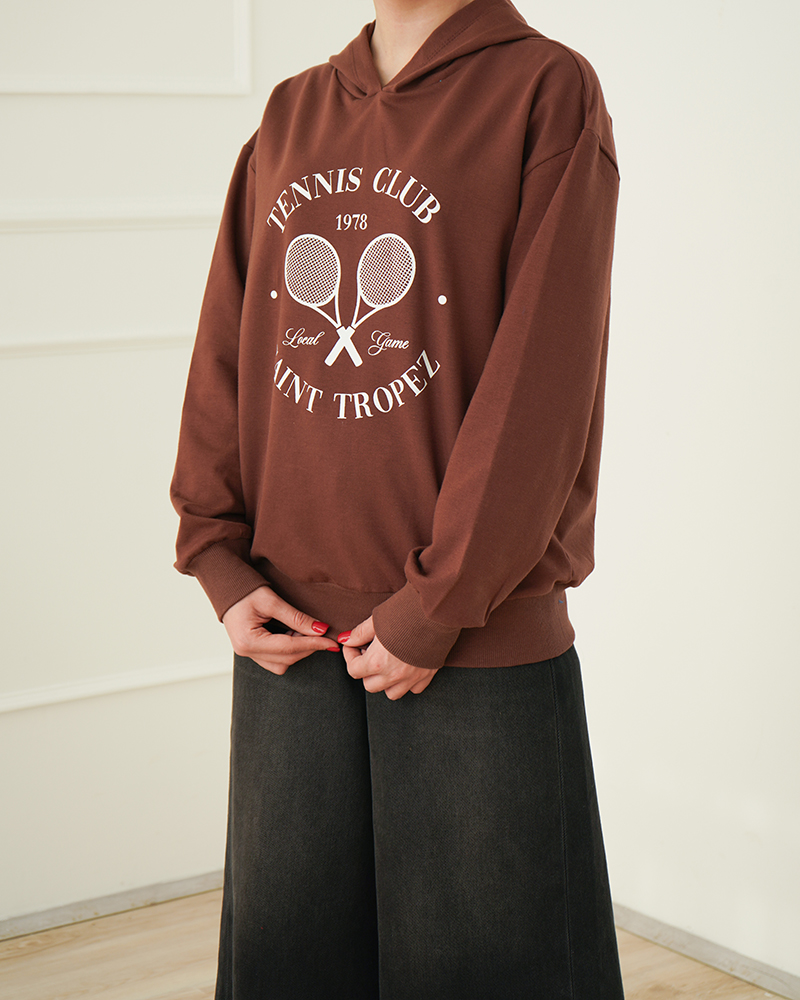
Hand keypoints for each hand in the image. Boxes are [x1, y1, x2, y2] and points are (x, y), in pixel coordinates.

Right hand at [222, 586, 336, 674]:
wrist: (226, 587)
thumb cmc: (245, 590)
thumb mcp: (271, 600)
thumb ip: (296, 617)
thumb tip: (321, 629)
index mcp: (249, 641)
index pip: (289, 647)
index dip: (313, 644)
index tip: (331, 641)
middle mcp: (246, 651)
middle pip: (287, 659)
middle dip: (308, 648)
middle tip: (324, 635)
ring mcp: (247, 654)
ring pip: (282, 664)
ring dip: (299, 651)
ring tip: (306, 632)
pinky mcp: (251, 651)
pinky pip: (275, 660)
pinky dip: (289, 651)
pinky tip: (294, 635)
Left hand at [340, 617, 437, 699]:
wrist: (436, 611)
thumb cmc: (406, 612)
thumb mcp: (377, 619)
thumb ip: (360, 633)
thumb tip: (347, 640)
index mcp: (377, 662)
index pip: (353, 671)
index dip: (351, 656)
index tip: (355, 646)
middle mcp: (393, 675)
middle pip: (369, 685)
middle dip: (366, 670)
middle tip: (371, 653)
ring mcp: (412, 678)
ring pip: (391, 693)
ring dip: (385, 681)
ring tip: (388, 662)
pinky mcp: (427, 675)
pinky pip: (413, 689)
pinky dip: (407, 682)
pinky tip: (407, 665)